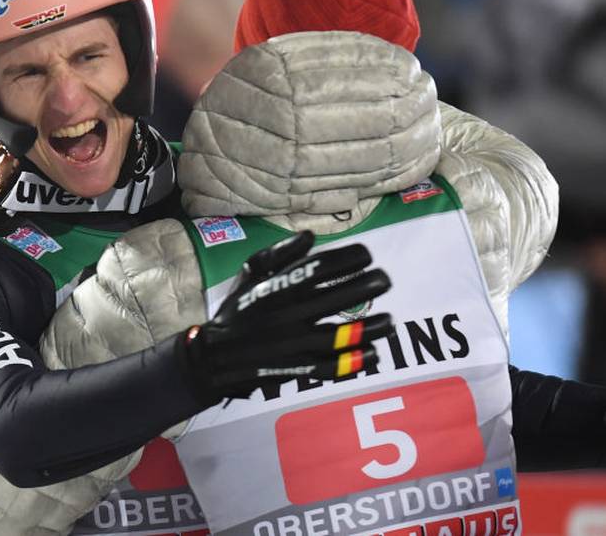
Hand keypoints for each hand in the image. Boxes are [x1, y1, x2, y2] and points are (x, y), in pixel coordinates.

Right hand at [180, 231, 392, 402]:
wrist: (215, 356)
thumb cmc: (237, 310)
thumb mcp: (250, 274)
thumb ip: (280, 253)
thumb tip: (310, 236)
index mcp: (278, 287)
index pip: (321, 268)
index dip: (349, 259)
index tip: (367, 255)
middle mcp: (288, 314)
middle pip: (336, 298)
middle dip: (367, 286)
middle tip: (385, 280)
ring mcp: (294, 343)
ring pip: (339, 334)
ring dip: (369, 327)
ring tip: (389, 320)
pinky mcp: (297, 368)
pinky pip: (331, 366)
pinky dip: (354, 362)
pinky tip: (374, 352)